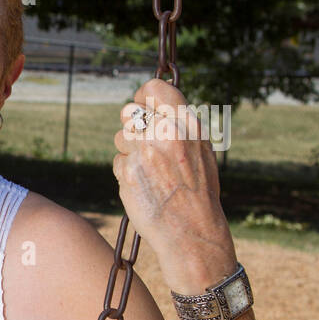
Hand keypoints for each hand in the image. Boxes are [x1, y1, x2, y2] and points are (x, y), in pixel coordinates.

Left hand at [113, 79, 237, 292]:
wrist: (192, 231)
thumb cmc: (197, 190)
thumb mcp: (200, 150)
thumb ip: (177, 126)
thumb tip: (152, 106)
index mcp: (187, 125)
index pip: (154, 88)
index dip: (143, 96)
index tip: (143, 105)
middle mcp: (165, 134)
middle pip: (128, 112)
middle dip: (132, 125)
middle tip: (144, 143)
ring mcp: (144, 153)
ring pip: (120, 138)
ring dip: (129, 151)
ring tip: (151, 170)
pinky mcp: (127, 173)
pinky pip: (118, 162)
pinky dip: (127, 172)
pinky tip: (145, 185)